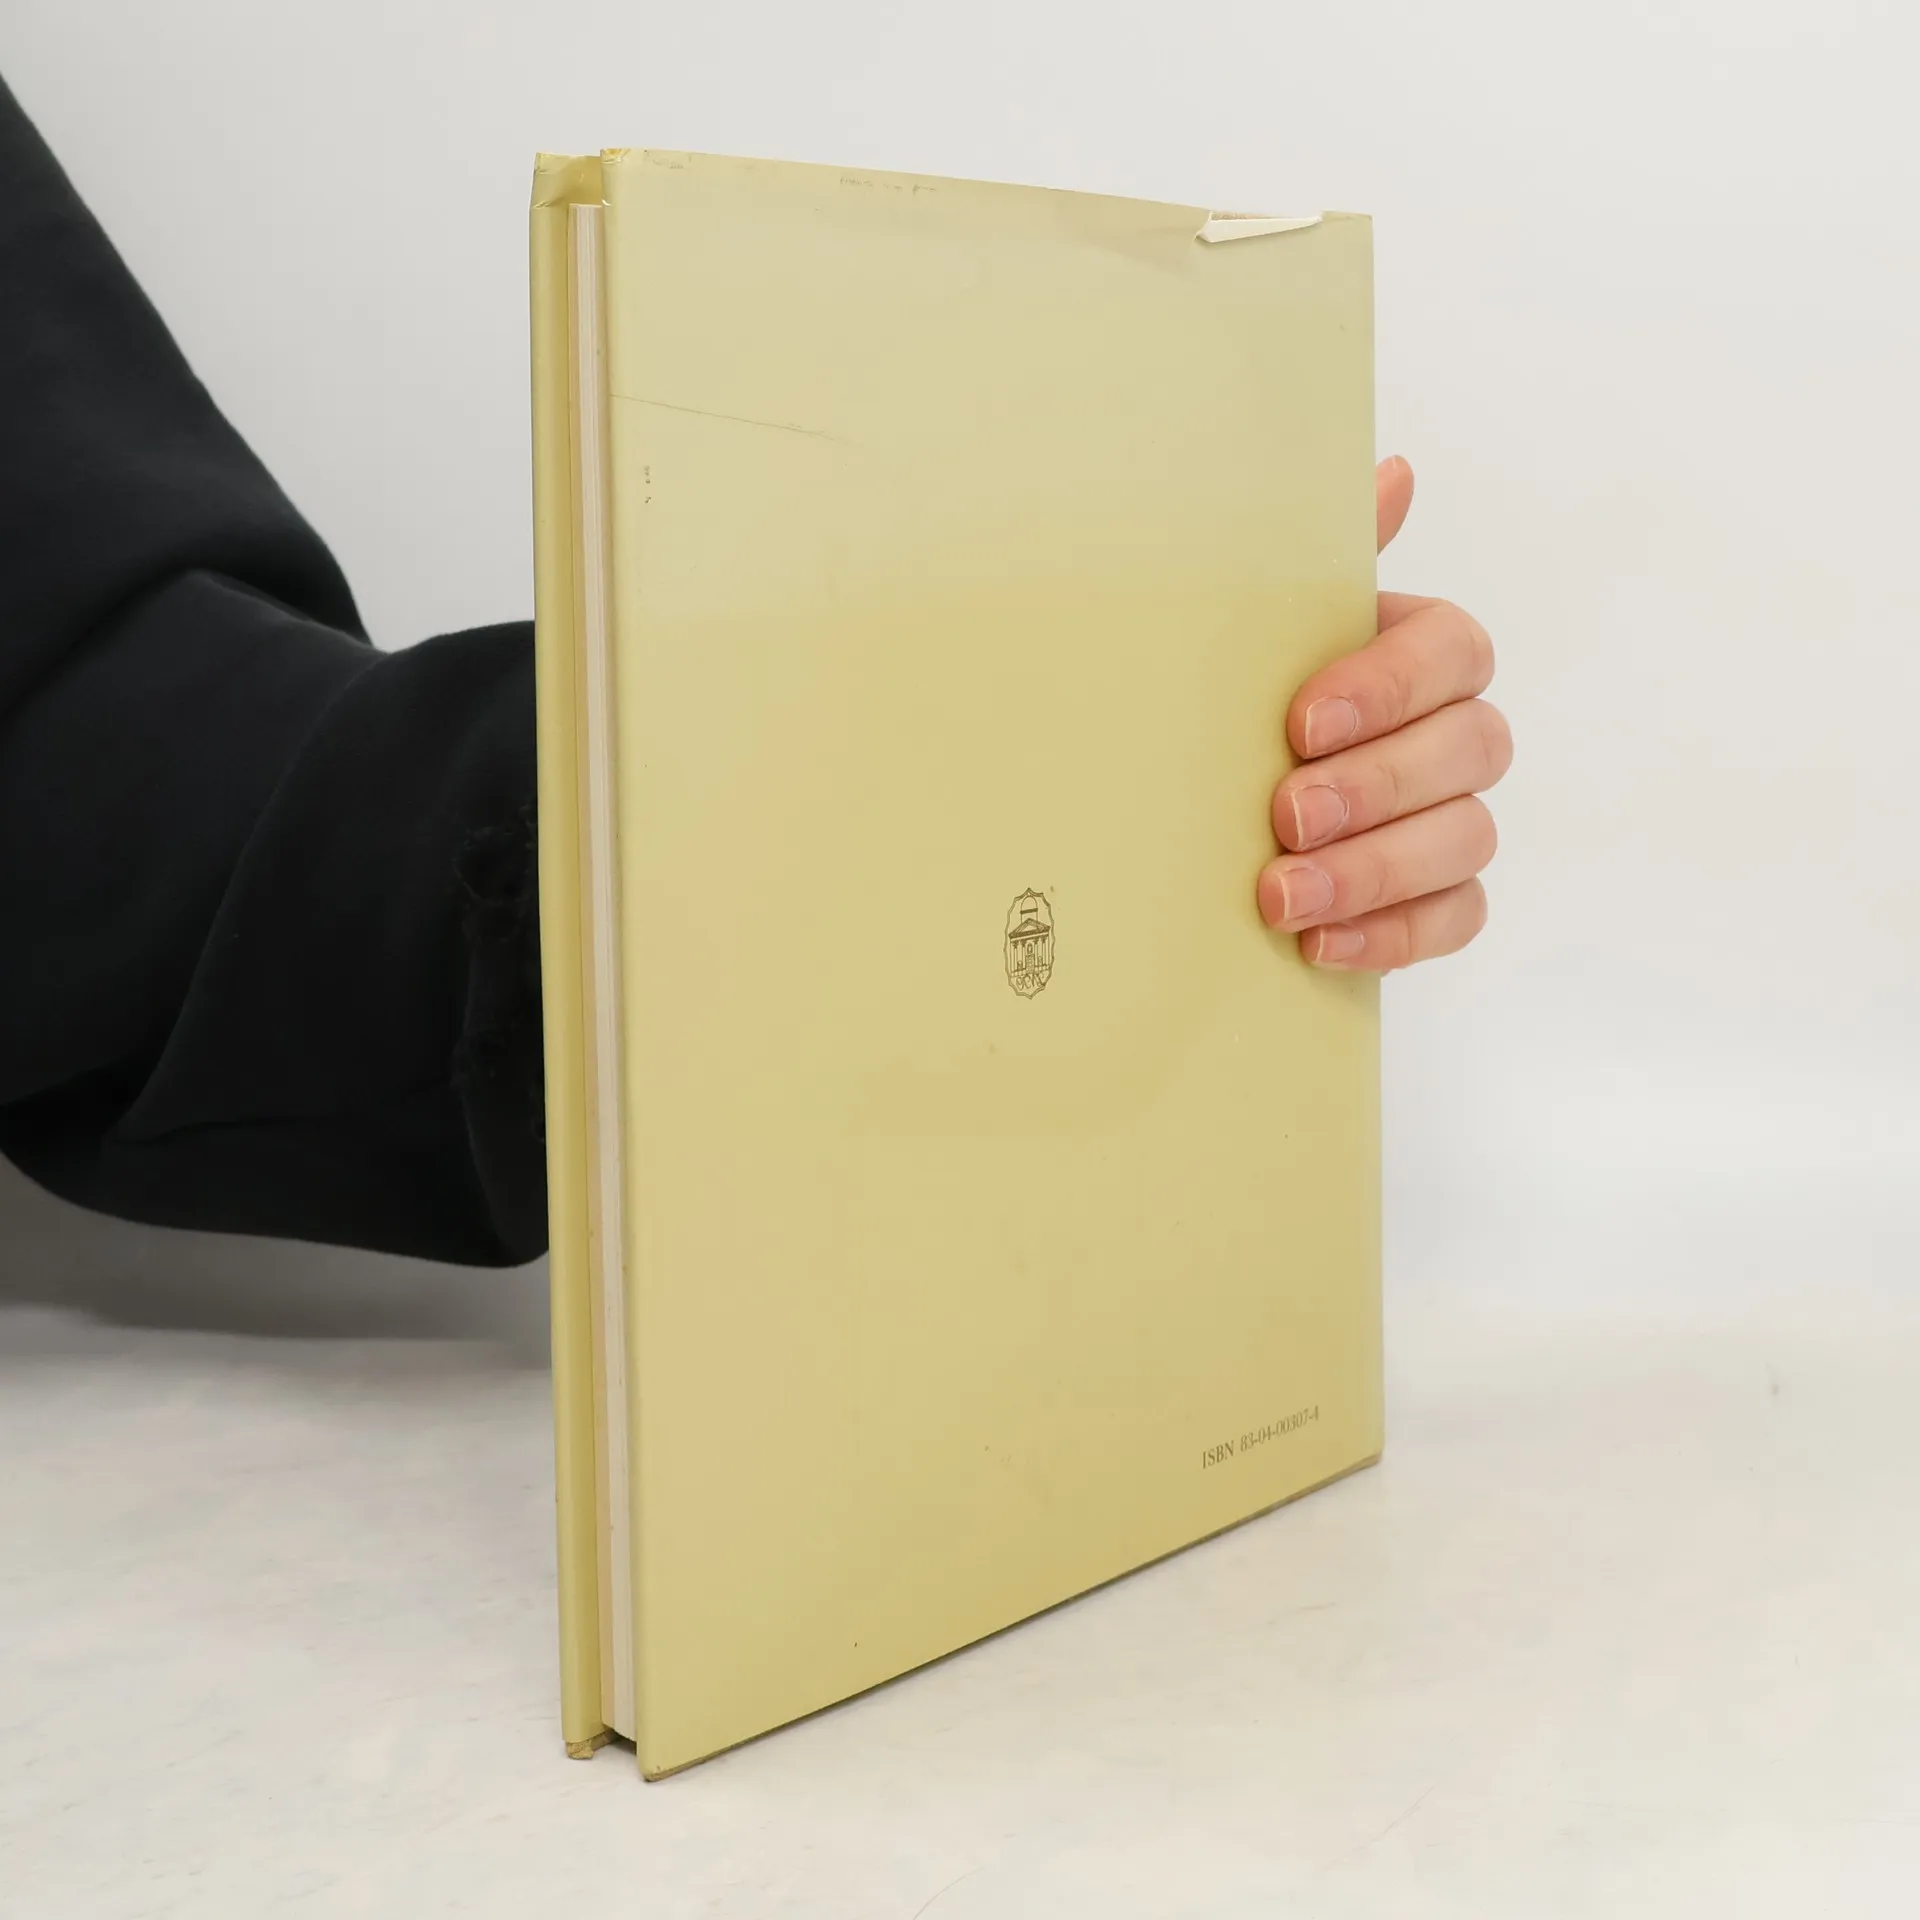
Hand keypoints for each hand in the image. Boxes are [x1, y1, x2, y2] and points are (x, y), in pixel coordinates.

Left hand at [1256, 457, 1508, 970]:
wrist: (1179, 810)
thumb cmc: (1227, 702)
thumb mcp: (1247, 628)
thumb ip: (1313, 560)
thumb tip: (1394, 471)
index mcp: (1413, 651)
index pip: (1452, 652)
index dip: (1388, 687)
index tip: (1300, 724)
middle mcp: (1448, 731)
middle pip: (1471, 749)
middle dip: (1378, 786)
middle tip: (1287, 816)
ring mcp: (1451, 819)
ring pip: (1466, 840)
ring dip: (1375, 870)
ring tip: (1282, 896)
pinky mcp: (1436, 899)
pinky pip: (1455, 919)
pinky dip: (1392, 936)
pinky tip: (1318, 945)